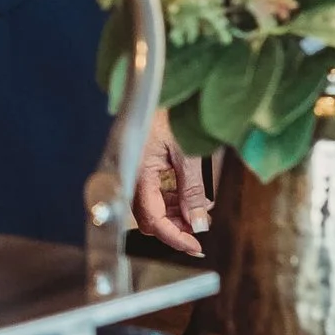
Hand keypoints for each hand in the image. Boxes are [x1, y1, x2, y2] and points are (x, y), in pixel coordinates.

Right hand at [131, 112, 212, 258]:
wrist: (163, 88)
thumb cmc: (172, 112)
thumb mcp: (189, 153)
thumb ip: (193, 190)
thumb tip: (199, 222)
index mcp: (138, 171)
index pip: (152, 218)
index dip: (174, 236)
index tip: (195, 246)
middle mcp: (132, 175)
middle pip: (150, 218)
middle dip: (175, 227)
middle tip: (201, 229)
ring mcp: (137, 172)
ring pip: (153, 208)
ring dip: (177, 215)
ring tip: (201, 211)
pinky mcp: (143, 168)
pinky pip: (155, 194)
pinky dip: (173, 201)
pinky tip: (190, 199)